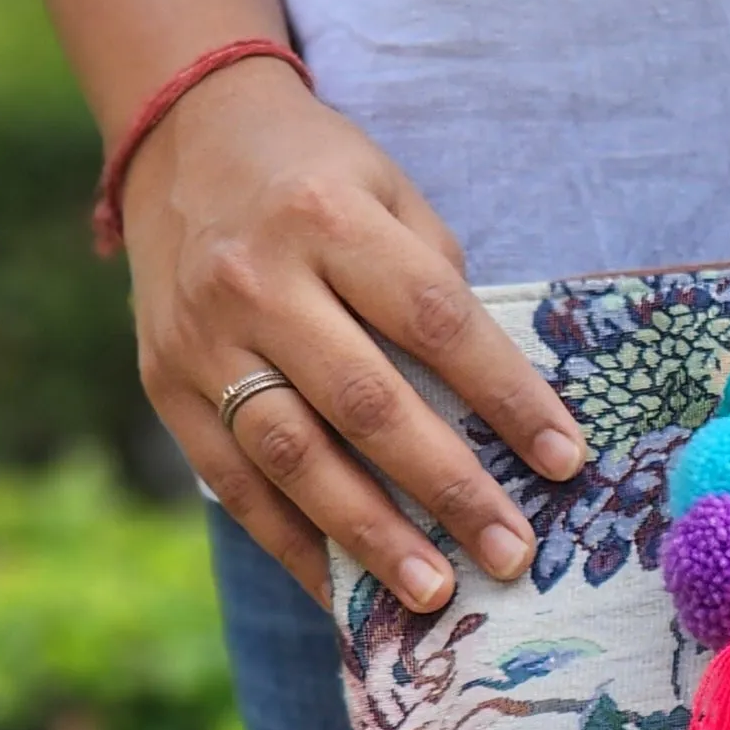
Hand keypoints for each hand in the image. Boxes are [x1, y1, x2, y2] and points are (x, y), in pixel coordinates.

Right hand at [123, 56, 586, 611]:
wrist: (182, 134)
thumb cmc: (317, 175)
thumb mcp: (390, 192)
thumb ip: (436, 286)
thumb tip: (497, 406)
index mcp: (329, 219)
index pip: (436, 321)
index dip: (506, 397)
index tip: (567, 461)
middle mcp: (256, 280)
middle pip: (365, 401)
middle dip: (448, 487)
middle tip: (512, 555)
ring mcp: (201, 338)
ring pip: (291, 454)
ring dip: (369, 534)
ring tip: (436, 594)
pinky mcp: (162, 384)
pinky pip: (233, 482)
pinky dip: (293, 544)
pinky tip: (349, 594)